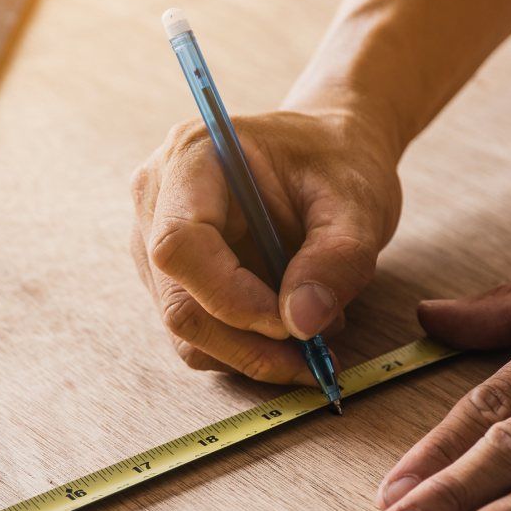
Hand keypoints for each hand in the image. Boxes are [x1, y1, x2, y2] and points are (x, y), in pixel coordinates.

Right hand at [129, 109, 400, 382]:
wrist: (328, 154)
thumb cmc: (338, 162)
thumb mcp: (358, 203)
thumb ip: (338, 258)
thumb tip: (302, 324)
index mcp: (192, 155)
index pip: (180, 245)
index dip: (231, 297)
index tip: (293, 323)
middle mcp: (157, 198)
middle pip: (178, 301)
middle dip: (247, 343)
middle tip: (314, 356)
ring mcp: (152, 240)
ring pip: (185, 329)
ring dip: (251, 351)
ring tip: (315, 330)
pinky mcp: (170, 277)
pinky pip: (196, 333)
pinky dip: (245, 348)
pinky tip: (291, 325)